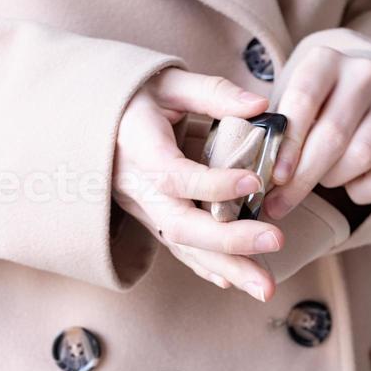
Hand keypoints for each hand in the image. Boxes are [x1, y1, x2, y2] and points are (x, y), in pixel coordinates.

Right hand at [113, 68, 283, 300]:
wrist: (94, 122)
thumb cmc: (134, 97)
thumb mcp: (168, 81)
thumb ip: (212, 92)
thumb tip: (260, 106)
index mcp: (139, 147)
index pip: (174, 175)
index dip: (212, 183)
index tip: (253, 180)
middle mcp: (138, 187)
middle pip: (180, 225)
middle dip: (230, 240)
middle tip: (276, 240)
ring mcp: (144, 208)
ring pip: (183, 246)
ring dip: (227, 268)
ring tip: (266, 289)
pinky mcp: (154, 218)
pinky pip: (180, 248)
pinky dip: (208, 267)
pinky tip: (236, 282)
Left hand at [263, 46, 370, 218]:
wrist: (357, 92)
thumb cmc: (309, 104)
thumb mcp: (284, 99)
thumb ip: (267, 125)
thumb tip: (248, 162)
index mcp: (326, 60)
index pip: (304, 100)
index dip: (288, 144)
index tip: (274, 177)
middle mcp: (364, 75)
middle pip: (333, 135)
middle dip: (303, 177)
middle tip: (281, 204)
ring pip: (360, 157)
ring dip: (332, 179)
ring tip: (319, 178)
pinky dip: (359, 191)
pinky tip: (347, 183)